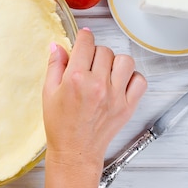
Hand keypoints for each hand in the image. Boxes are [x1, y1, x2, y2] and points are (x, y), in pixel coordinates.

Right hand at [43, 28, 146, 167]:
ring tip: (105, 71)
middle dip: (94, 53)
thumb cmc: (60, 125)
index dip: (84, 36)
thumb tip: (57, 46)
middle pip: (103, 50)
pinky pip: (139, 80)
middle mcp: (98, 85)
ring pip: (124, 61)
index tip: (84, 37)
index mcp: (76, 79)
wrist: (75, 151)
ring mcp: (115, 96)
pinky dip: (132, 77)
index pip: (85, 43)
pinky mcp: (127, 106)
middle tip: (88, 63)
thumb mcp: (48, 92)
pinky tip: (119, 82)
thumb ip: (54, 66)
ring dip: (114, 62)